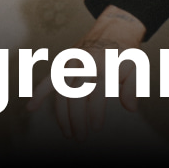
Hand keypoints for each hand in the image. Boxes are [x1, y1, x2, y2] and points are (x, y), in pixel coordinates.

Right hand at [27, 5, 146, 140]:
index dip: (95, 111)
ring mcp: (72, 63)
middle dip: (77, 118)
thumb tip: (131, 108)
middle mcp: (85, 65)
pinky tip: (31, 107)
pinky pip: (49, 79)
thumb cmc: (127, 53)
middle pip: (76, 95)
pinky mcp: (64, 63)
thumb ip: (132, 87)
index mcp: (105, 66)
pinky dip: (39, 93)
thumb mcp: (137, 66)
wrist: (115, 29)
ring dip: (62, 115)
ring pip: (62, 92)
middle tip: (81, 138)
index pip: (97, 92)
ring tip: (68, 133)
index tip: (95, 128)